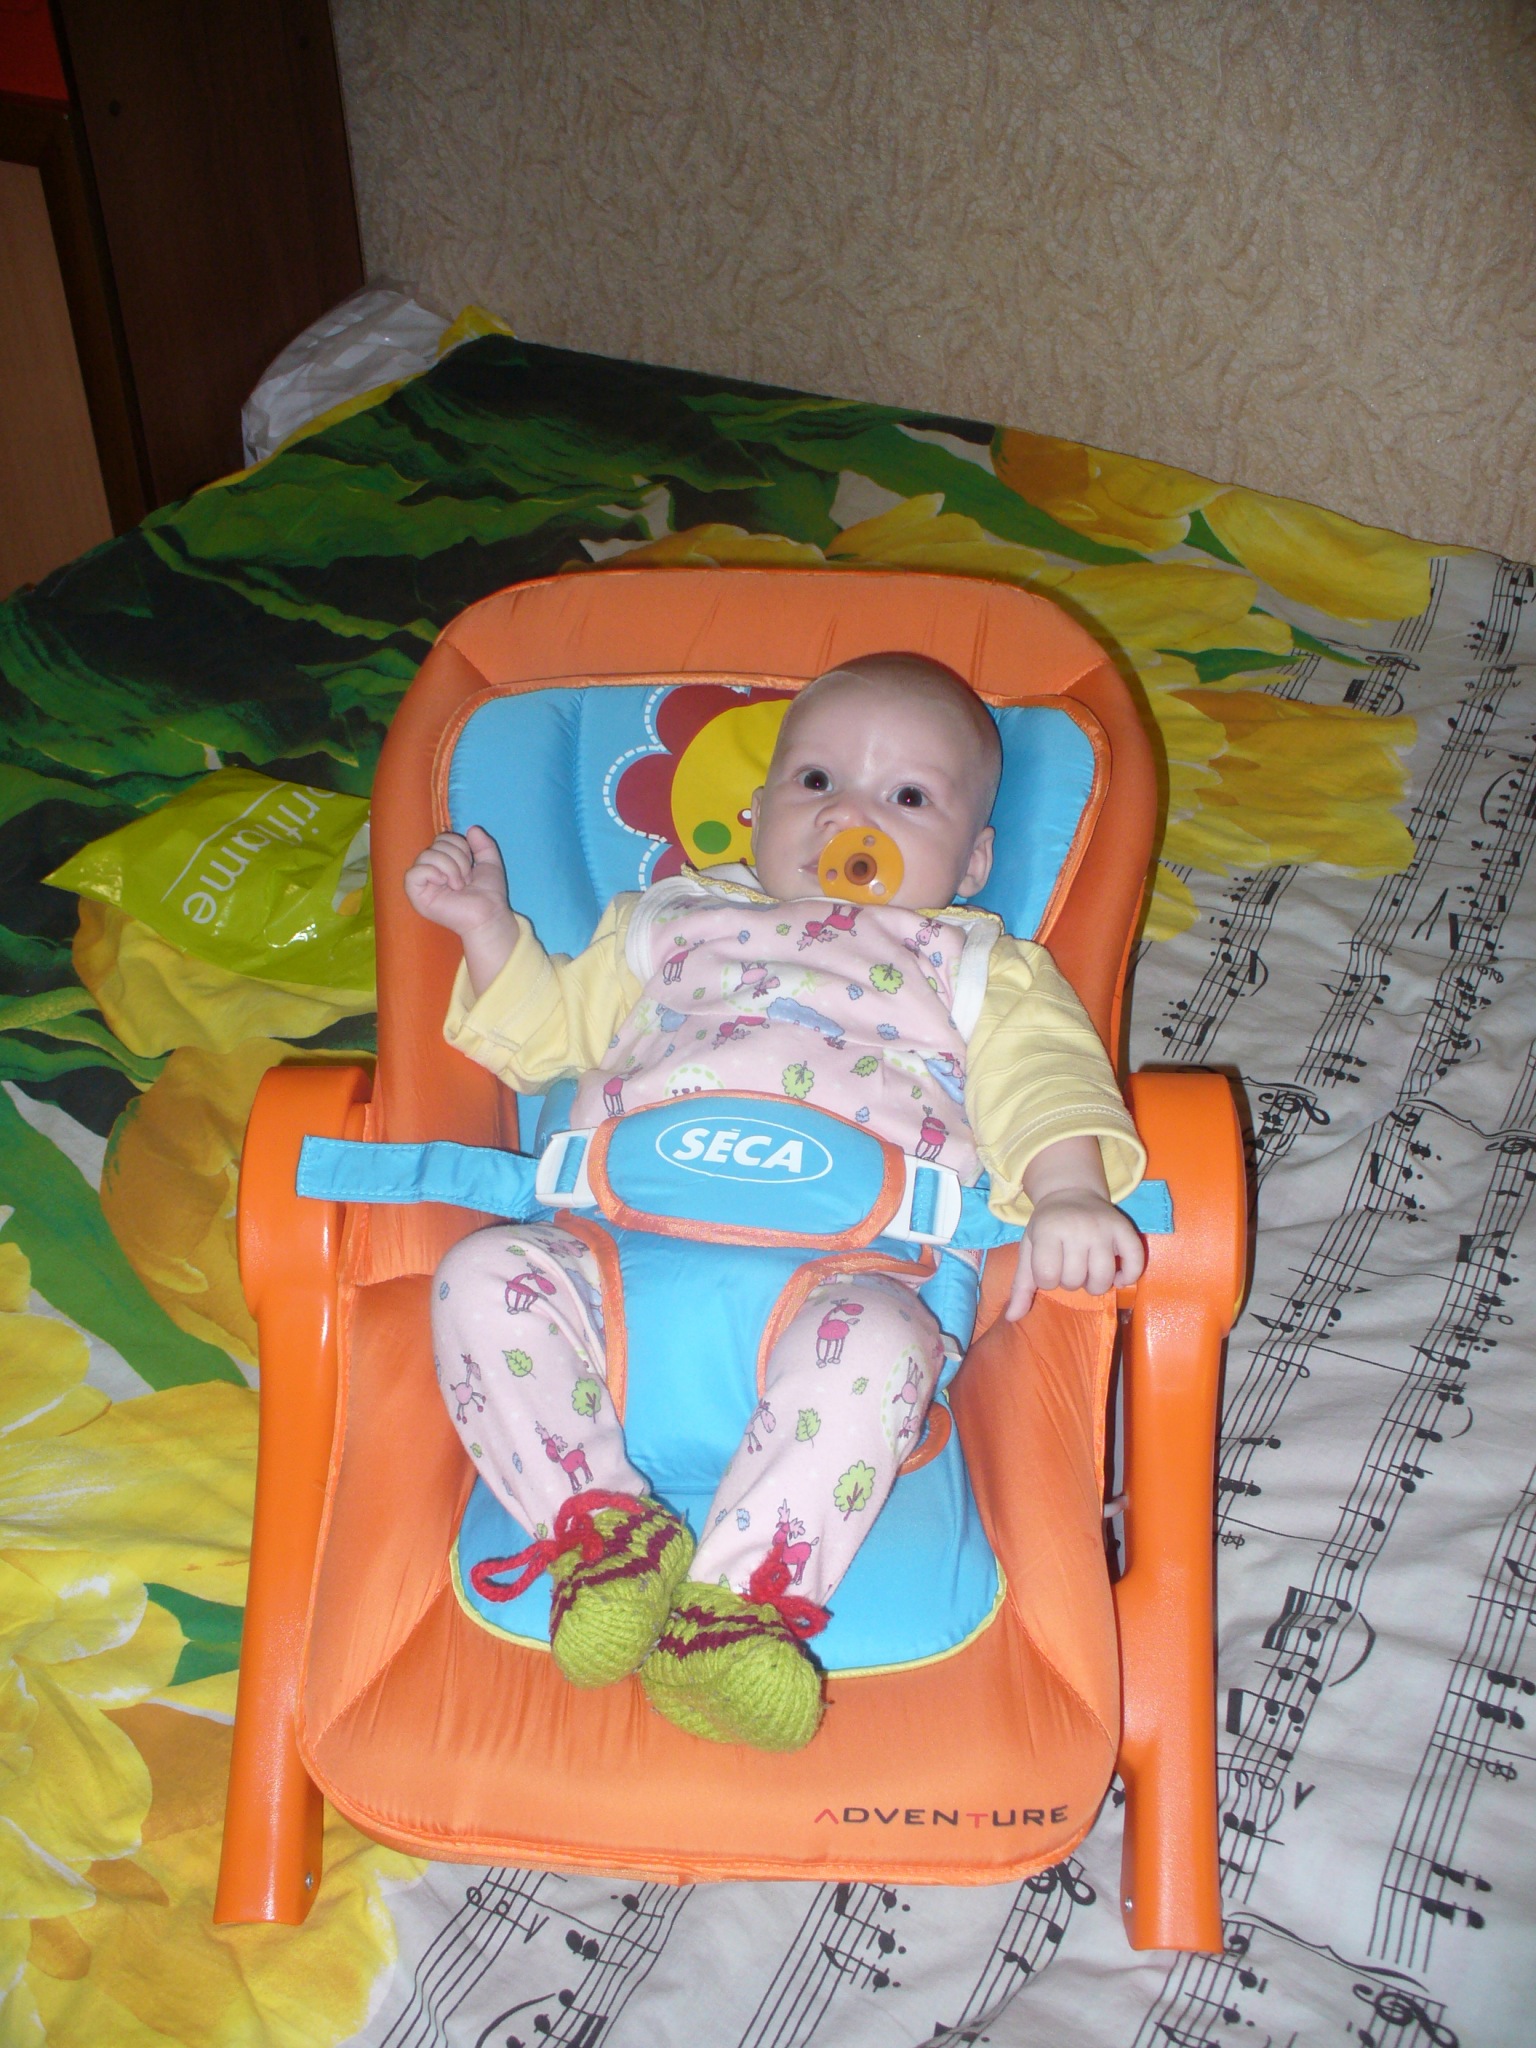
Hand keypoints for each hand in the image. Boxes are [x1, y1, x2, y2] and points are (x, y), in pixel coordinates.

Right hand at [403, 825, 519, 993]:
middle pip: (434, 845)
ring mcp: (423, 884)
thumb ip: (483, 845)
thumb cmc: (489, 894)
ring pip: (426, 855)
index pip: (442, 838)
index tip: (471, 867)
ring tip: (459, 885)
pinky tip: (445, 883)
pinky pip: (413, 873)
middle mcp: (431, 872)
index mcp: (444, 864)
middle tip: (466, 880)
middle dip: (457, 859)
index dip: (460, 847)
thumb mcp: (489, 863)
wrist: (490, 913)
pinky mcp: (417, 895)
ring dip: (449, 867)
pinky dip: (432, 873)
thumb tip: (472, 828)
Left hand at [1005, 1187, 1145, 1321]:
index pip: (1046, 1276)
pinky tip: (1119, 1277)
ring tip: (1089, 1272)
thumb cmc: (1047, 1226)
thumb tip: (1012, 1317)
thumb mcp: (1029, 1248)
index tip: (1048, 1265)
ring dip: (1095, 1284)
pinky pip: (1135, 1262)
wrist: (1070, 1192)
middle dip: (1069, 1281)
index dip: (1046, 1279)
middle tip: (1069, 1265)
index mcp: (1049, 1230)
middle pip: (1074, 1280)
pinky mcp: (1125, 1229)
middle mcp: (1078, 1228)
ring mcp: (1103, 1229)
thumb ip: (1021, 1284)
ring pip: (1102, 1278)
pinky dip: (1129, 1277)